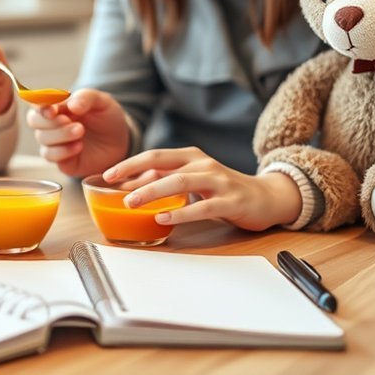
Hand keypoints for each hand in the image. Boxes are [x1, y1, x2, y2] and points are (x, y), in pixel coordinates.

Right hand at [25, 88, 129, 177]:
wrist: (120, 141)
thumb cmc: (107, 117)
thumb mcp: (102, 101)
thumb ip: (86, 98)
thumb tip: (71, 105)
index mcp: (58, 105)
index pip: (38, 103)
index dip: (40, 106)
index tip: (52, 110)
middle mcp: (52, 124)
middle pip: (34, 121)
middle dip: (49, 121)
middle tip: (68, 120)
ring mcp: (55, 143)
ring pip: (42, 139)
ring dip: (60, 135)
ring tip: (80, 131)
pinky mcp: (61, 160)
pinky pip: (51, 156)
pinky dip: (63, 151)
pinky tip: (79, 146)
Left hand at [105, 147, 301, 230]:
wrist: (267, 197)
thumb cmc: (224, 190)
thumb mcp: (193, 180)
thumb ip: (166, 180)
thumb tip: (130, 187)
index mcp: (191, 157)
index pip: (155, 155)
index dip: (130, 163)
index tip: (107, 173)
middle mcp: (203, 164)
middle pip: (164, 165)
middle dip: (136, 175)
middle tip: (114, 187)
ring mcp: (218, 182)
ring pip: (180, 182)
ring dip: (153, 192)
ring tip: (131, 203)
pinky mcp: (230, 201)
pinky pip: (201, 207)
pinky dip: (180, 213)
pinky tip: (162, 219)